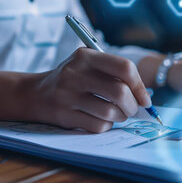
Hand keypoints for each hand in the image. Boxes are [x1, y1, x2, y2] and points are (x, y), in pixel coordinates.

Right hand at [20, 48, 151, 132]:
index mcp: (85, 56)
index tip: (144, 98)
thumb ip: (115, 73)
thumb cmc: (73, 79)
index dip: (139, 85)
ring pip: (111, 112)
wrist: (37, 94)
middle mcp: (74, 74)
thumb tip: (144, 98)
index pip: (124, 67)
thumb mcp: (88, 64)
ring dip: (120, 117)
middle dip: (132, 105)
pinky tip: (100, 119)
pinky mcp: (64, 115)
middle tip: (132, 109)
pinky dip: (106, 126)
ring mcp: (67, 96)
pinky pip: (98, 126)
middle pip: (120, 92)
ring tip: (116, 114)